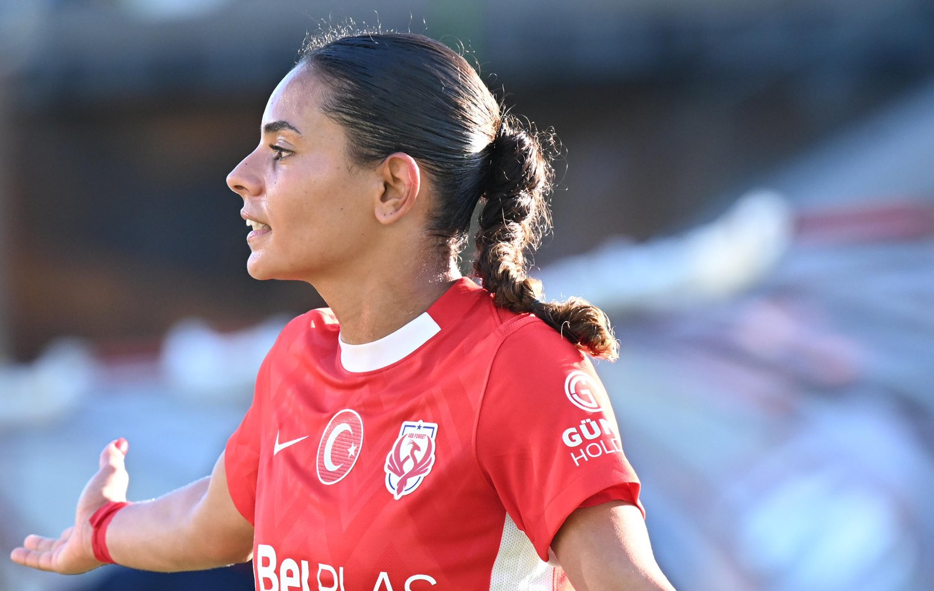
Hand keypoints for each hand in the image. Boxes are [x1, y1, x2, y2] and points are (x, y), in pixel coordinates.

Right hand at [10, 438, 130, 573]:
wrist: (110, 528)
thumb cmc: (110, 500)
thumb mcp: (110, 472)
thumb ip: (112, 458)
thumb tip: (120, 442)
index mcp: (98, 519)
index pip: (86, 519)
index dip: (81, 514)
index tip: (79, 509)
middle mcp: (87, 539)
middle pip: (67, 540)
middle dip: (54, 539)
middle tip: (34, 538)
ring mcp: (75, 553)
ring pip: (51, 553)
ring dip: (37, 550)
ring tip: (23, 545)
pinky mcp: (63, 563)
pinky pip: (41, 561)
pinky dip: (28, 558)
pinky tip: (14, 554)